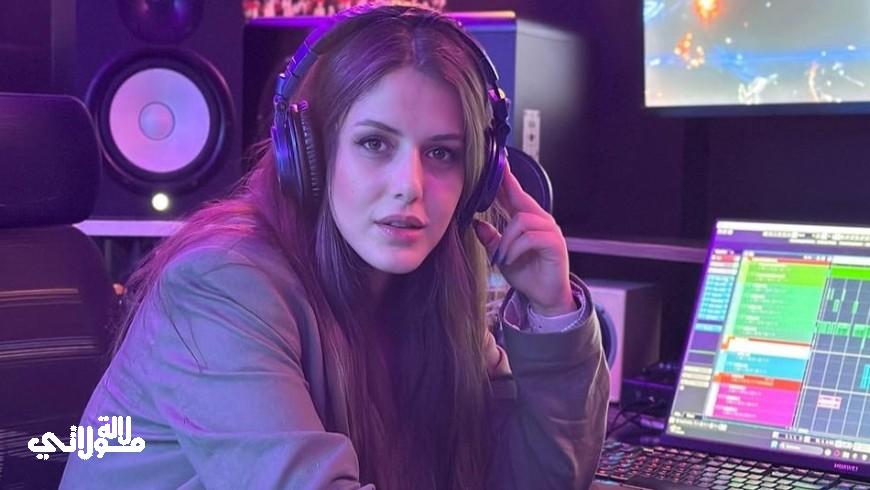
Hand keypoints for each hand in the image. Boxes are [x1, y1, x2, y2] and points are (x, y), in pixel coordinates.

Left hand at [473, 158, 574, 315]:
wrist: (545, 297)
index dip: (506, 180)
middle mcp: (541, 221)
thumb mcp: (502, 255)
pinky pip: (530, 237)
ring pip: (522, 220)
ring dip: (507, 240)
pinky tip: (509, 259)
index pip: (516, 195)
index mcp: (528, 221)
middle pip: (521, 198)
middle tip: (491, 179)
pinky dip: (515, 248)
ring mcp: (550, 231)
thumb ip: (492, 239)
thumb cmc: (527, 274)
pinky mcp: (555, 244)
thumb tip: (476, 223)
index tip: (499, 162)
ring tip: (501, 257)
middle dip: (506, 188)